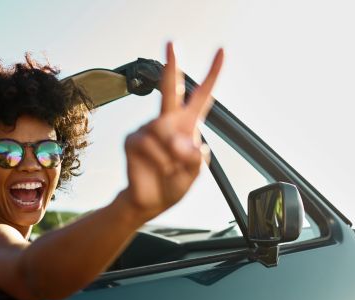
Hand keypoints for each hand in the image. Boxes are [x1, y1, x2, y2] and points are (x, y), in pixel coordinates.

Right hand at [122, 42, 223, 220]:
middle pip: (171, 88)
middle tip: (173, 43)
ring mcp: (148, 129)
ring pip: (163, 133)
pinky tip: (155, 168)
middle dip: (172, 65)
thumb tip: (181, 142)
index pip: (202, 95)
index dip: (213, 74)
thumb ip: (194, 157)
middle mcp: (167, 121)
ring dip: (170, 156)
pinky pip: (147, 145)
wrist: (150, 200)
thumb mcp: (195, 173)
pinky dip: (157, 161)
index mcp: (188, 124)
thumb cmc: (173, 184)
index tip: (222, 52)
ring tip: (169, 169)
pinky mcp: (133, 139)